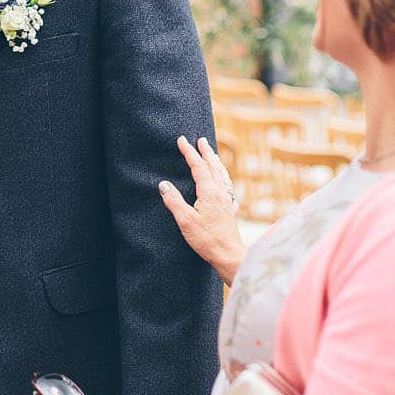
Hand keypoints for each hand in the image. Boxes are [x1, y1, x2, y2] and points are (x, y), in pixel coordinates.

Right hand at [159, 135, 244, 283]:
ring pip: (223, 176)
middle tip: (201, 140)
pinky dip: (224, 180)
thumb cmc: (207, 239)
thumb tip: (163, 185)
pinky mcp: (230, 211)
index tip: (182, 140)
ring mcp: (228, 201)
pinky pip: (228, 188)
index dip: (190, 153)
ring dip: (216, 163)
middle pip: (214, 167)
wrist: (229, 255)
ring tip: (213, 155)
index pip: (199, 167)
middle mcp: (221, 193)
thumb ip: (174, 201)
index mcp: (210, 192)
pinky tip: (225, 186)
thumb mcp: (185, 220)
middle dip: (206, 152)